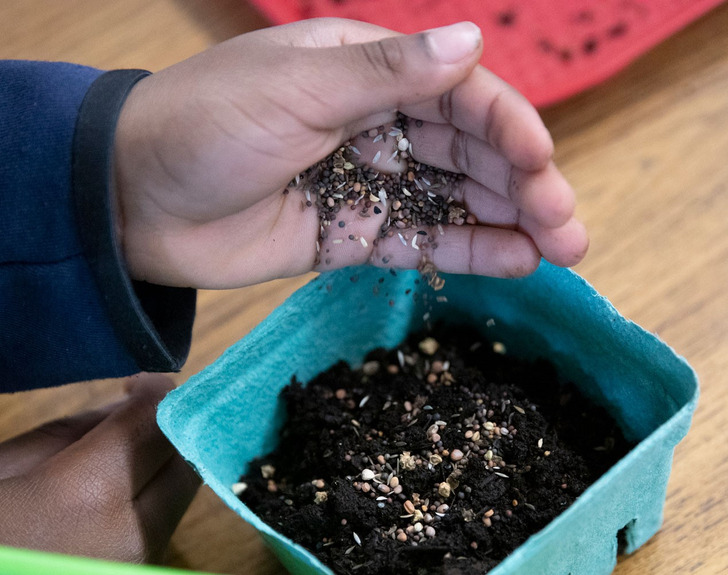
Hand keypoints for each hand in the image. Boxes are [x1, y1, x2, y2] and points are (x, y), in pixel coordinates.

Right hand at [0, 374, 198, 562]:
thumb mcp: (5, 466)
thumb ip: (75, 430)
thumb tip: (129, 405)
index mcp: (91, 497)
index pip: (156, 424)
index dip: (155, 393)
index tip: (137, 385)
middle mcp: (133, 534)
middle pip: (184, 461)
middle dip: (168, 429)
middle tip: (134, 417)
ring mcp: (142, 563)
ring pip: (181, 494)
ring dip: (163, 463)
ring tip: (122, 455)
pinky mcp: (141, 574)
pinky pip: (164, 523)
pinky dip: (152, 498)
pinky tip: (117, 494)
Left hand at [114, 18, 587, 288]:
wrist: (136, 201)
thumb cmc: (207, 126)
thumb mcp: (296, 87)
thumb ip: (386, 74)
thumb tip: (472, 39)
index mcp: (366, 72)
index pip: (459, 93)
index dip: (507, 126)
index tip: (541, 162)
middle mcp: (377, 124)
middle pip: (469, 150)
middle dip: (522, 183)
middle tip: (568, 224)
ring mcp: (368, 183)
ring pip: (454, 199)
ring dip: (508, 221)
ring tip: (562, 248)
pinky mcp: (353, 236)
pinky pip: (419, 242)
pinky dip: (464, 251)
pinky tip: (514, 263)